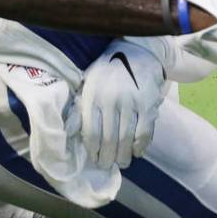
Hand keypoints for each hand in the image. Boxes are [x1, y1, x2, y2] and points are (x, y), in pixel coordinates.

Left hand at [78, 40, 164, 168]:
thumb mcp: (87, 84)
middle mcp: (110, 99)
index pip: (90, 131)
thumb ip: (79, 108)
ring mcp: (130, 102)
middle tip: (107, 166)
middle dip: (107, 157)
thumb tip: (68, 132)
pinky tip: (137, 152)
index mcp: (92, 95)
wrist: (137, 51)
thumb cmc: (107, 71)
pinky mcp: (148, 103)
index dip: (92, 149)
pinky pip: (144, 131)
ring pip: (126, 138)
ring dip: (123, 155)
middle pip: (108, 138)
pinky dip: (140, 145)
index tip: (94, 158)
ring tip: (121, 163)